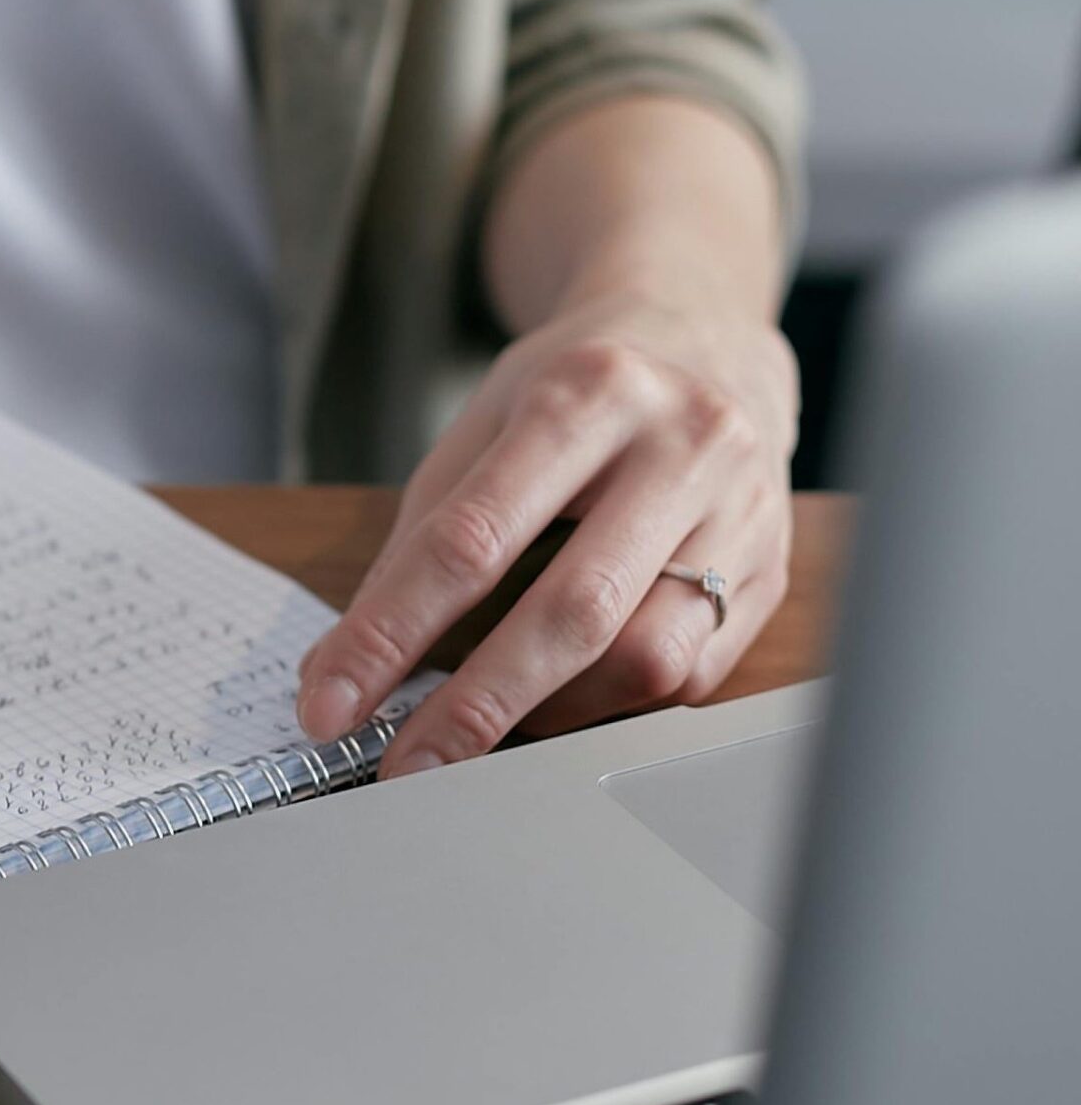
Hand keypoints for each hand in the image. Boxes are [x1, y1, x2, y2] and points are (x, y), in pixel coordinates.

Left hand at [295, 288, 798, 774]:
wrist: (704, 338)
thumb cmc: (577, 390)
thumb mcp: (483, 424)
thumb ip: (420, 537)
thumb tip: (349, 664)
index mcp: (586, 394)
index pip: (470, 540)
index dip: (390, 633)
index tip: (330, 703)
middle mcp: (683, 445)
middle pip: (572, 611)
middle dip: (475, 706)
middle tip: (405, 766)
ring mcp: (744, 511)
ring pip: (646, 657)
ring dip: (548, 712)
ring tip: (486, 724)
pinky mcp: (774, 570)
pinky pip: (687, 674)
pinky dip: (607, 702)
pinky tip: (561, 694)